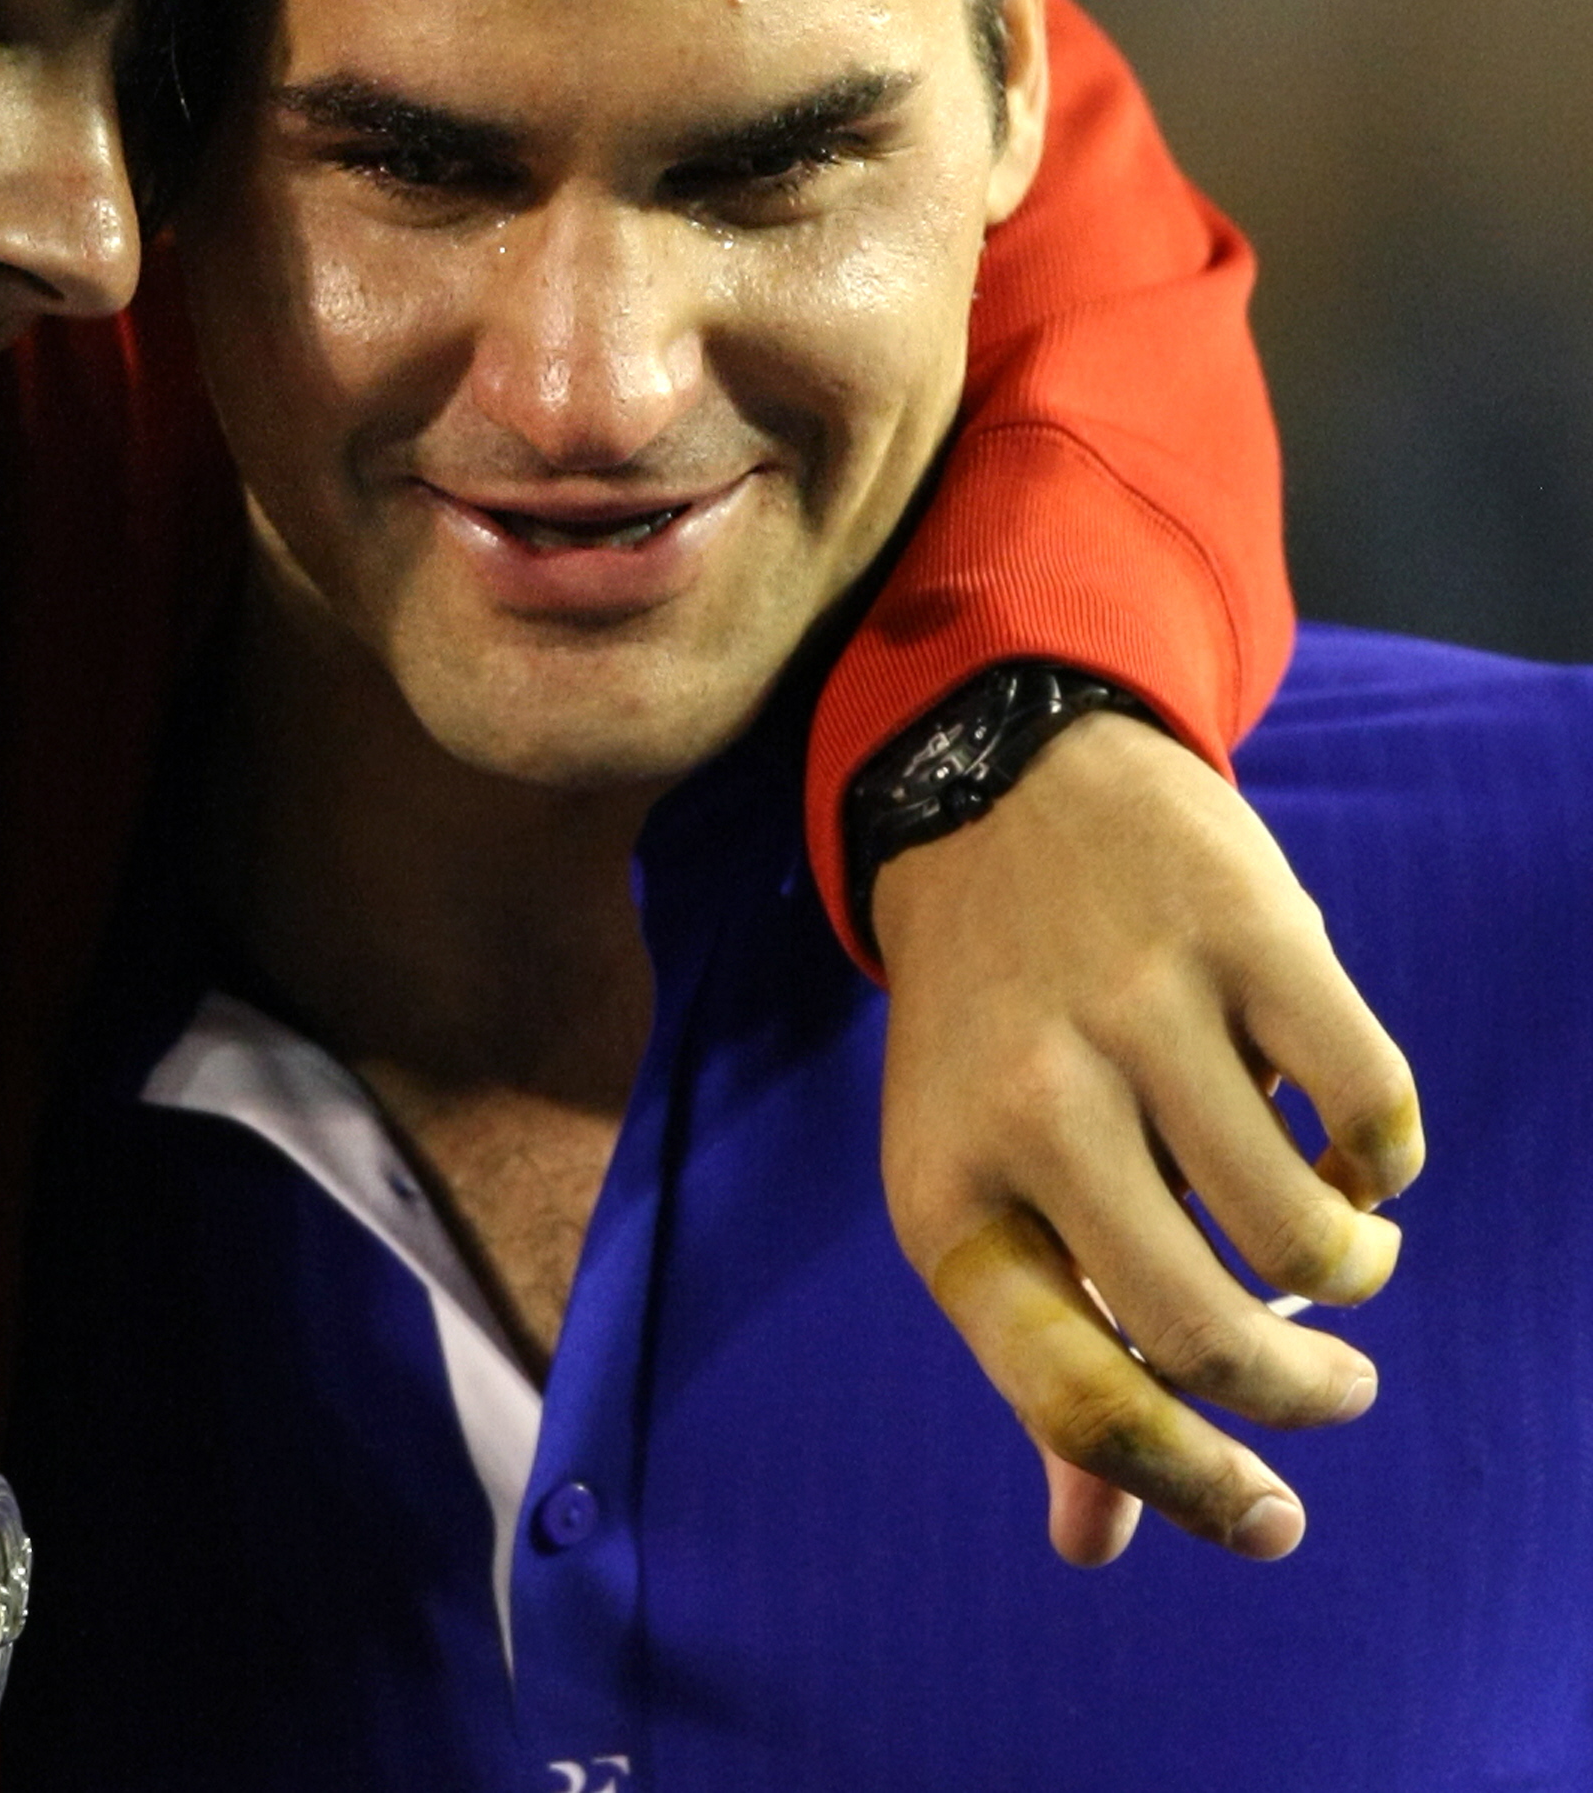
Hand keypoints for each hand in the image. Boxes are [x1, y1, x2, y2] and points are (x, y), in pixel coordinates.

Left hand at [871, 711, 1422, 1565]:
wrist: (988, 793)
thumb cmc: (992, 1036)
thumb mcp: (972, 1183)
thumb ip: (1045, 1358)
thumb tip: (1094, 1544)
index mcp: (947, 1193)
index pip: (1071, 1396)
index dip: (1189, 1487)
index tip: (1275, 1525)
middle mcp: (1029, 1104)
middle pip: (1204, 1333)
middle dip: (1302, 1392)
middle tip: (1334, 1383)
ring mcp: (1136, 1010)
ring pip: (1307, 1234)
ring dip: (1352, 1266)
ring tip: (1337, 1240)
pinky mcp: (1243, 930)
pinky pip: (1375, 1110)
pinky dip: (1390, 1160)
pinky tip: (1354, 1148)